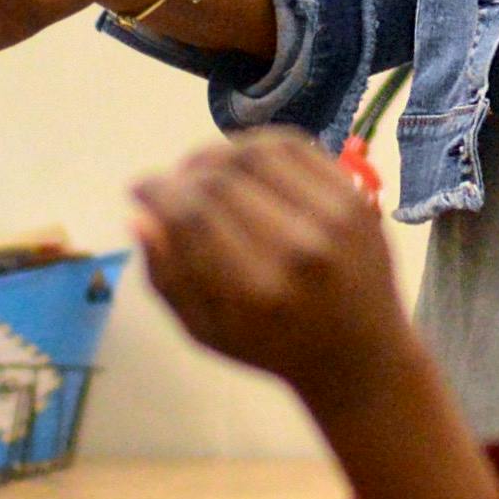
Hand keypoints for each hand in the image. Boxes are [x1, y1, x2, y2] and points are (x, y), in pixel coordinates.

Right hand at [129, 130, 417, 410]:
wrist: (360, 353)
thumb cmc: (272, 346)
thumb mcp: (207, 331)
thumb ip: (167, 277)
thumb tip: (138, 215)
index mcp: (256, 293)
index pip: (192, 216)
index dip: (156, 193)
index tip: (138, 189)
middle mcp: (298, 251)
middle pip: (219, 181)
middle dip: (181, 174)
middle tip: (168, 183)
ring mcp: (333, 219)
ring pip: (255, 153)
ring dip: (214, 153)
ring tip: (198, 170)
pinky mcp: (355, 198)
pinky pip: (295, 147)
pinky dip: (256, 145)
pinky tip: (239, 162)